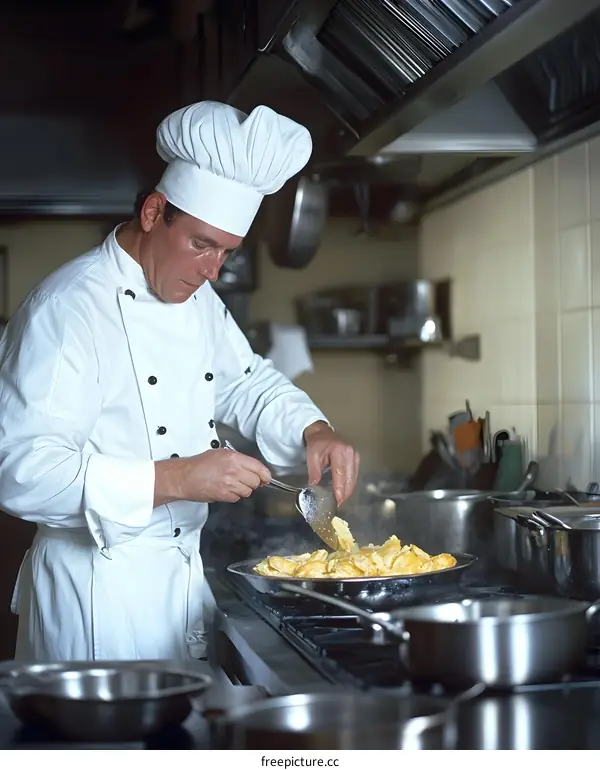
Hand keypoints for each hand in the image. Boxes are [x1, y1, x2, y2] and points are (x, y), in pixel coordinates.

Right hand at [155, 449, 271, 505]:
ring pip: (247, 491)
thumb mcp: (220, 454)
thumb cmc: (199, 464)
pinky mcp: (224, 495)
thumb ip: (238, 460)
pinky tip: (225, 490)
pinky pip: (237, 498)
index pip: (258, 468)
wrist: (184, 477)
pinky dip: (233, 496)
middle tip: (244, 481)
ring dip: (242, 490)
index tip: (266, 478)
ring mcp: (229, 483)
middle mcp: (233, 470)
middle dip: (252, 483)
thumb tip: (253, 468)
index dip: (265, 475)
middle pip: (255, 481)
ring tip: (231, 485)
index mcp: (234, 458)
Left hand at [303, 421, 359, 506]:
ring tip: (341, 500)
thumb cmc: (317, 444)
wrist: (322, 433)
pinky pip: (355, 475)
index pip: (340, 474)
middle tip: (338, 504)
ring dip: (348, 490)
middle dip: (344, 493)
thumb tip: (314, 485)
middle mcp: (350, 453)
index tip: (338, 500)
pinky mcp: (356, 458)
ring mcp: (355, 455)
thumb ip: (313, 472)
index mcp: (339, 451)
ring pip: (354, 478)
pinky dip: (350, 484)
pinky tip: (344, 491)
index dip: (339, 489)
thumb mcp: (311, 456)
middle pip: (350, 478)